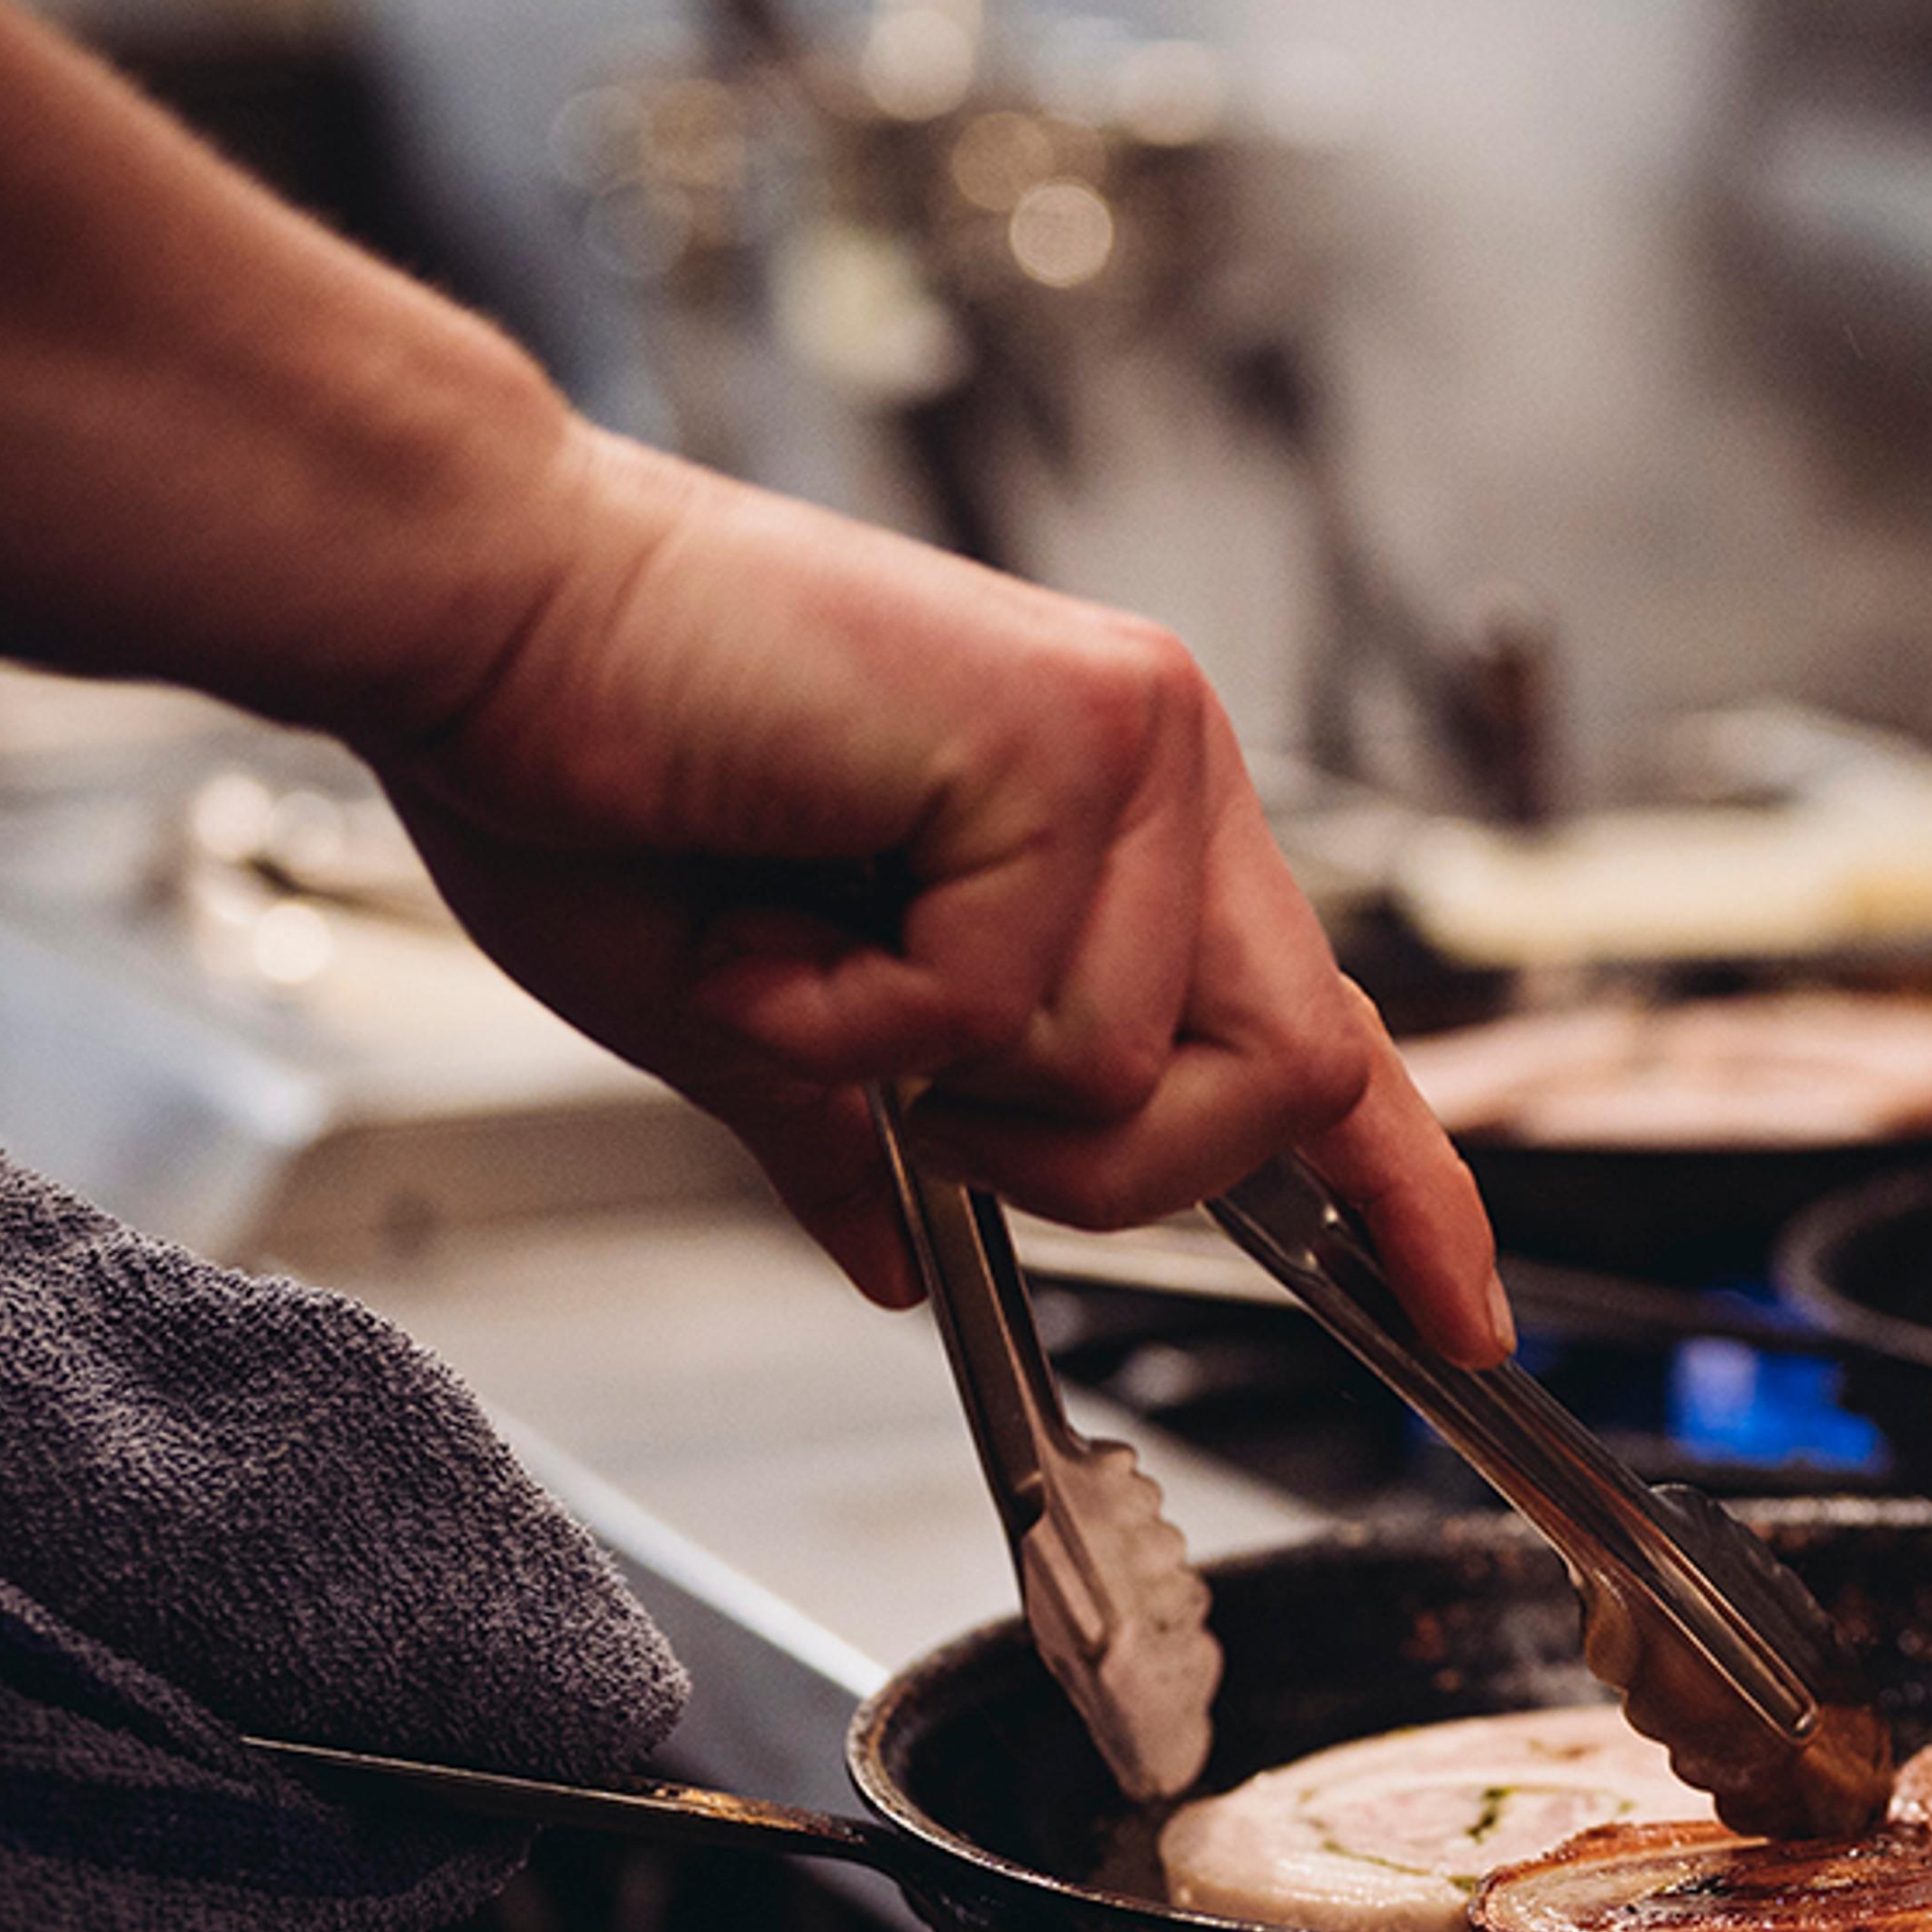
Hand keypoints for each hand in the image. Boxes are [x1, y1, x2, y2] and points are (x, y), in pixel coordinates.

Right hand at [367, 426, 1509, 1361]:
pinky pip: (1010, 1010)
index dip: (1407, 1192)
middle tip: (912, 1092)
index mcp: (1123, 824)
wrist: (468, 610)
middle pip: (1285, 1084)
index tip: (1464, 1322)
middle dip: (1105, 1166)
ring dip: (930, 1079)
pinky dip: (857, 1018)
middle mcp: (1163, 768)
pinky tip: (769, 909)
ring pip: (1134, 1075)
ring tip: (797, 944)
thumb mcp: (756, 1024)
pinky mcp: (1062, 738)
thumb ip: (859, 1137)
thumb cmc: (588, 780)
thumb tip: (889, 1267)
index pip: (1323, 1040)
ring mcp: (1132, 743)